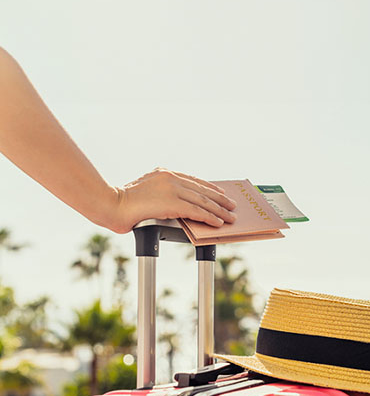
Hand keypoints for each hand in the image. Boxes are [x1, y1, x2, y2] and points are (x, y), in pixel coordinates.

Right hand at [109, 168, 236, 233]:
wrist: (111, 204)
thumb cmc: (123, 202)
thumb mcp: (145, 192)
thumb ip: (161, 194)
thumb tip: (174, 204)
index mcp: (164, 173)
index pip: (193, 180)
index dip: (209, 188)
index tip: (220, 193)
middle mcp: (170, 178)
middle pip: (202, 189)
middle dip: (220, 199)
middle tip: (232, 205)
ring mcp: (172, 189)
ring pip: (203, 200)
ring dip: (219, 210)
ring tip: (230, 216)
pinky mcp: (172, 202)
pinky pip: (197, 211)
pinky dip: (209, 217)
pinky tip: (218, 222)